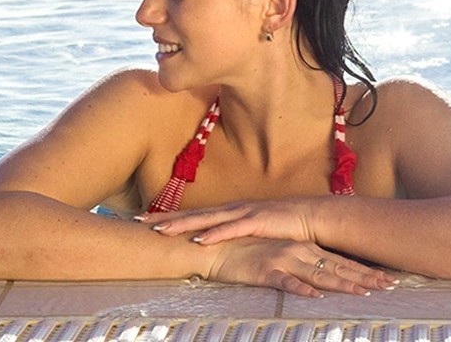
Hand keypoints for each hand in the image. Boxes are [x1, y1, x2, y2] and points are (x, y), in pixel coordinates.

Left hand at [144, 198, 316, 244]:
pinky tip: (200, 240)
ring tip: (159, 229)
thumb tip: (214, 242)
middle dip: (165, 217)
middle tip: (139, 220)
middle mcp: (231, 209)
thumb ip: (233, 232)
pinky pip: (232, 229)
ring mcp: (243, 213)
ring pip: (206, 220)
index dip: (168, 216)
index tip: (144, 218)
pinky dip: (215, 234)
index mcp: (227, 211)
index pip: (192, 214)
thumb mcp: (252, 228)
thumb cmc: (282, 225)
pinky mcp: (258, 221)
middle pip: (192, 214)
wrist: (311, 216)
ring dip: (182, 225)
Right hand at [202, 237, 395, 296]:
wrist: (213, 246)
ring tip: (363, 293)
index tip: (387, 280)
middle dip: (364, 278)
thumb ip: (301, 263)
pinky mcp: (265, 271)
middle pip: (336, 267)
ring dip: (341, 284)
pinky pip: (286, 282)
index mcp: (303, 247)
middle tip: (389, 286)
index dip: (364, 271)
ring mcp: (282, 260)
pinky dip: (301, 288)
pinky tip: (315, 295)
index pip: (340, 260)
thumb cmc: (246, 251)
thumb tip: (322, 276)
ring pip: (318, 275)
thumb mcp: (279, 254)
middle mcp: (297, 251)